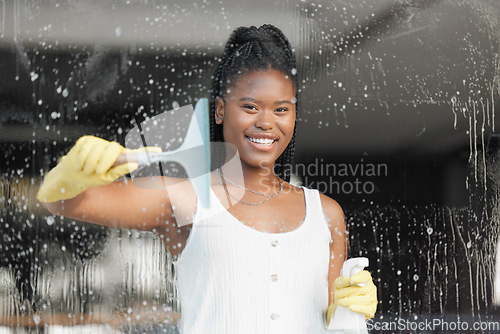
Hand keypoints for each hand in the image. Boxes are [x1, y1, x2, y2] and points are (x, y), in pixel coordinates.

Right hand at [36, 135, 161, 202]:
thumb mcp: (106, 178)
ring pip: (97, 149)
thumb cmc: (91, 178)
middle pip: (113, 148)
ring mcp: (98, 142)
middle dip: (104, 161)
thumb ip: (119, 170)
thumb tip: (135, 163)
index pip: (135, 152)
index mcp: (118, 158)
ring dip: (90, 163)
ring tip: (86, 170)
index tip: (159, 152)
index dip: (147, 152)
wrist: (70, 177)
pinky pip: (85, 147)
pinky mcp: (86, 140)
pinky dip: (81, 159)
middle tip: (97, 171)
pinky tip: (79, 164)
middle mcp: (111, 148)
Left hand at [326, 270, 376, 325]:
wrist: (341, 306)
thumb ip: (342, 280)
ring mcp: (372, 298)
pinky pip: (367, 309)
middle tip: (338, 295)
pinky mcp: (371, 308)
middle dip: (348, 292)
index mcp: (364, 278)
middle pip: (361, 289)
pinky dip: (358, 308)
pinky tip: (351, 307)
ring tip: (341, 302)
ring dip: (350, 301)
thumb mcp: (339, 284)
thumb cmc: (341, 292)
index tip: (351, 279)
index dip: (359, 277)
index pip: (365, 275)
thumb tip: (348, 280)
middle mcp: (370, 287)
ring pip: (363, 299)